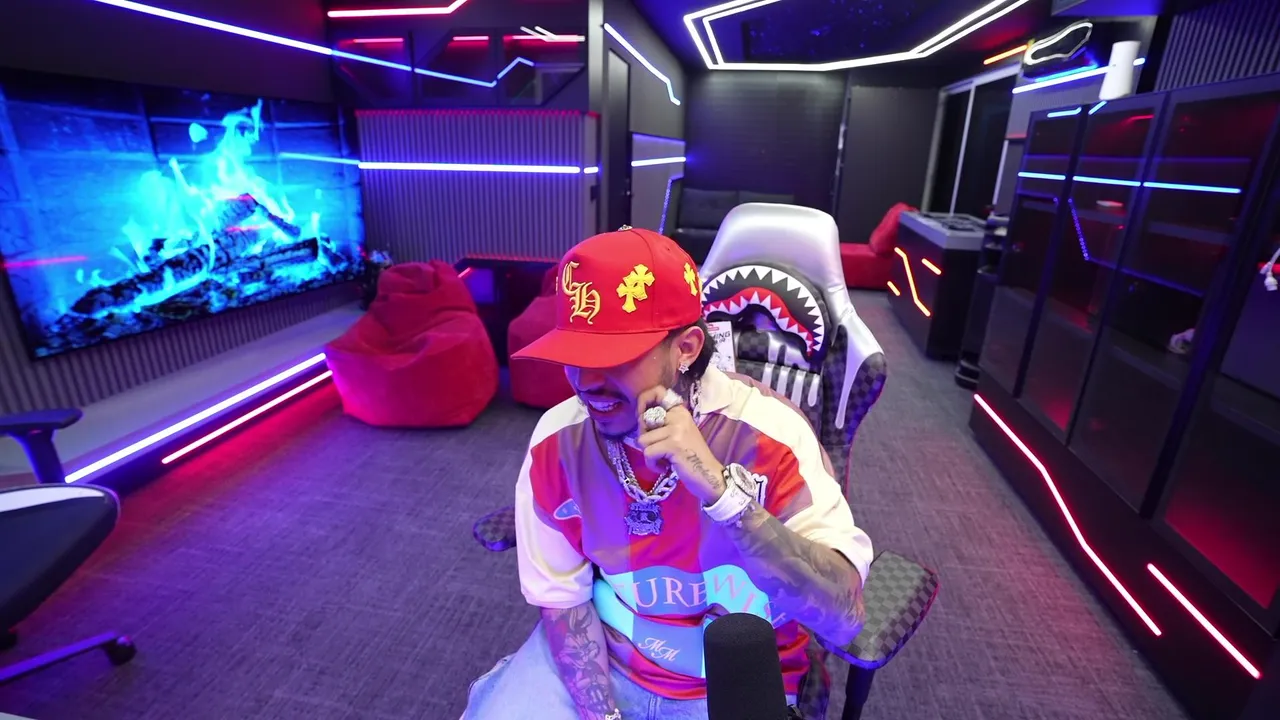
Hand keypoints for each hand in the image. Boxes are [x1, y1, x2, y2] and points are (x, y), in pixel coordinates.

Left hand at [635, 385, 725, 504]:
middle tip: (659, 450)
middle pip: (643, 420)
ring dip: (650, 454)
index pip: (657, 392)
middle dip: (645, 438)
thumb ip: (662, 424)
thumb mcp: (678, 434)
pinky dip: (653, 465)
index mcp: (680, 411)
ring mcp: (676, 429)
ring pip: (642, 439)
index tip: (644, 420)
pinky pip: (648, 453)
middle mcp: (679, 416)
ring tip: (664, 460)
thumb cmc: (691, 458)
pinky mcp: (673, 444)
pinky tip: (665, 468)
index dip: (643, 402)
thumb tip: (639, 420)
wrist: (709, 476)